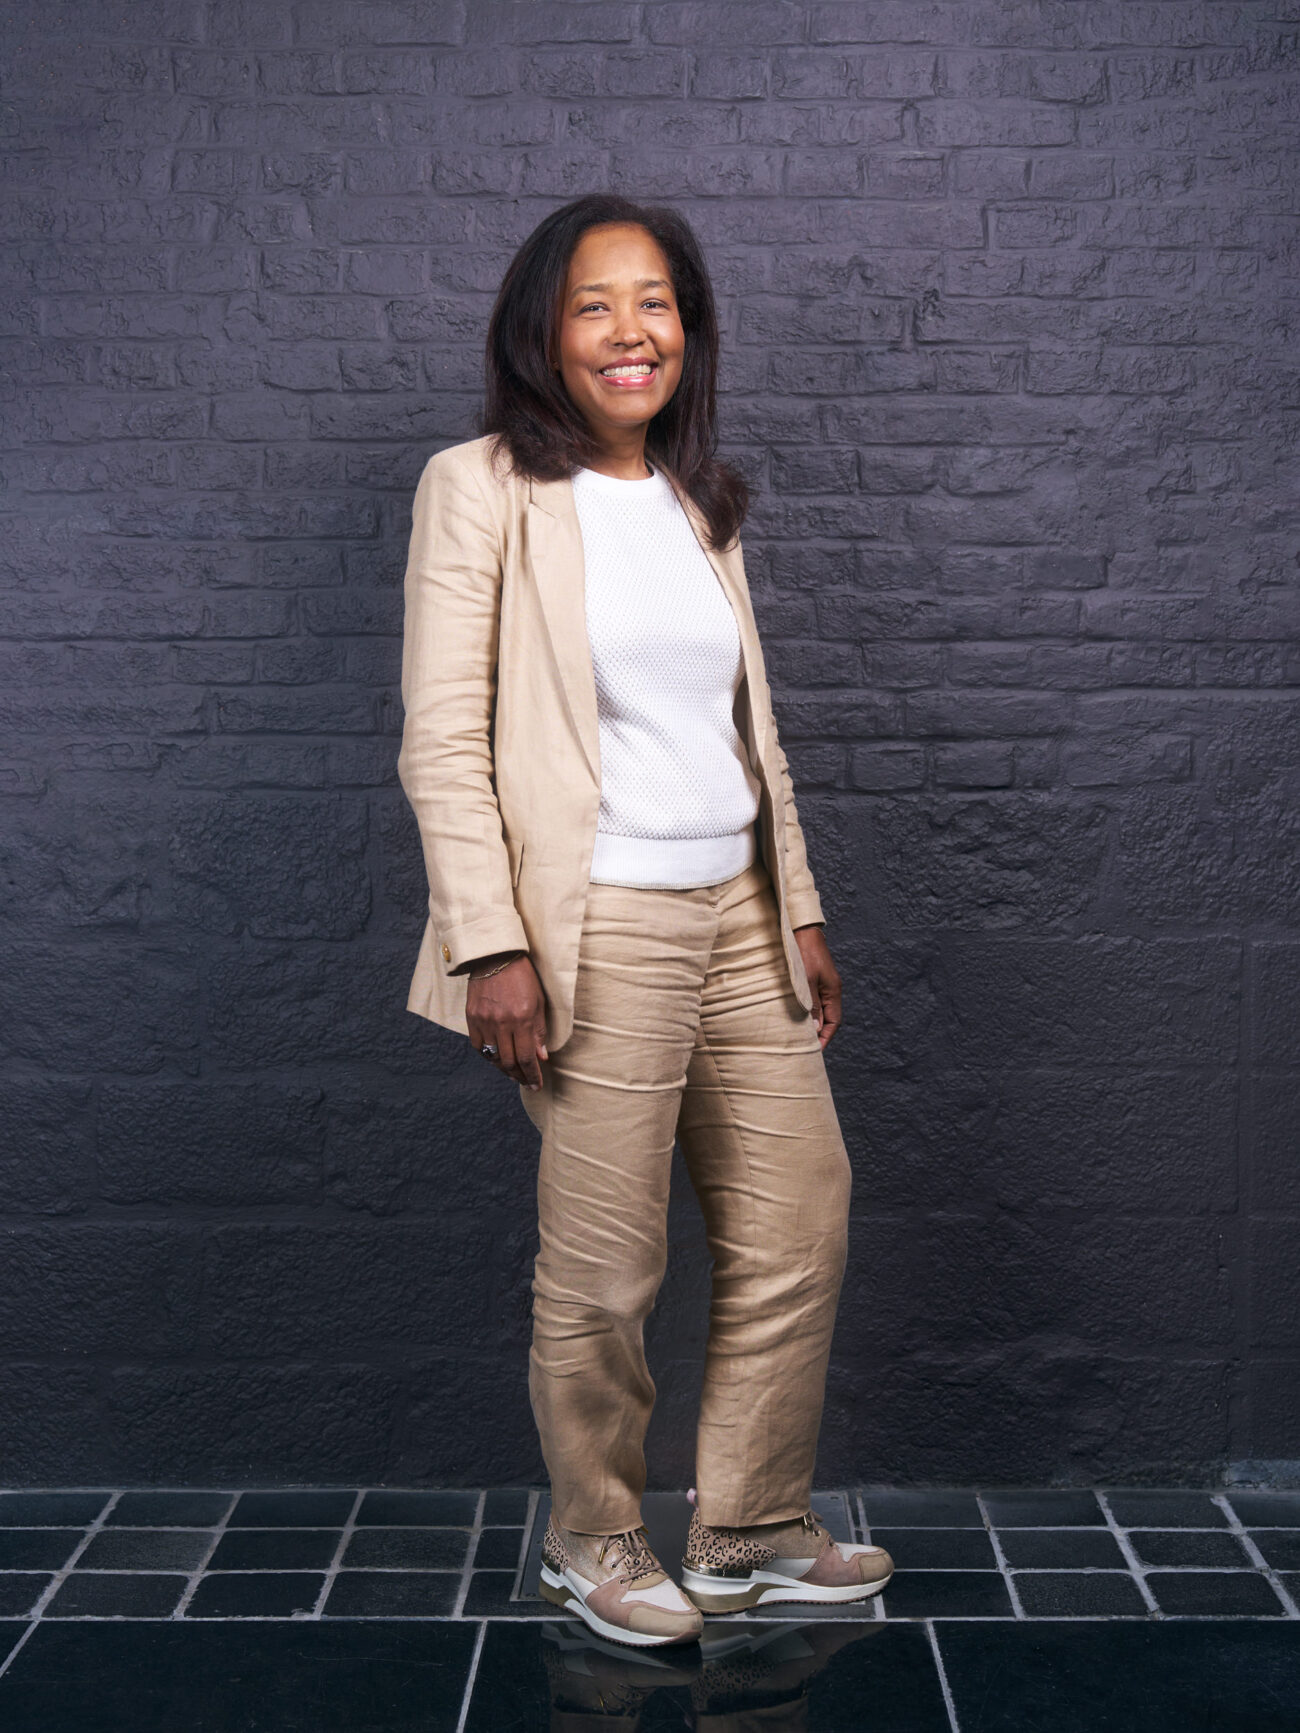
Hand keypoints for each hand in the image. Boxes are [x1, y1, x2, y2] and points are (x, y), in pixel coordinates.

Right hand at [466, 954, 548, 1089]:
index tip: (537, 1085)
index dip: (533, 1075)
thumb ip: (539, 1031)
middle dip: (520, 1076)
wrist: (495, 955)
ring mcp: (484, 1021)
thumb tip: (542, 1057)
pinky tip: (496, 1059)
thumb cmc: (523, 976)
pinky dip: (488, 1056)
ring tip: (514, 1075)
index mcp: (522, 1019)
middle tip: (527, 1083)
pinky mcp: (472, 1017)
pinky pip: (479, 1046)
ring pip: (493, 1057)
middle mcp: (502, 1023)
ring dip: (505, 1070)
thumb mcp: (539, 1001)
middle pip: (510, 1062)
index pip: (528, 1058)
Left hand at [794, 925, 841, 1050]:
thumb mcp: (806, 980)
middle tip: (805, 1048)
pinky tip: (795, 1016)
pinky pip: (812, 1000)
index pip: (834, 1021)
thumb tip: (815, 1028)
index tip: (816, 1051)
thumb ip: (811, 1004)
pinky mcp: (813, 978)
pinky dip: (806, 1011)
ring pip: (819, 1009)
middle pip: (828, 1018)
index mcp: (833, 991)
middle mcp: (830, 989)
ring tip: (799, 1037)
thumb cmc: (803, 953)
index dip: (826, 1037)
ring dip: (811, 1022)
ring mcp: (822, 983)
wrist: (800, 929)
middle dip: (818, 1034)